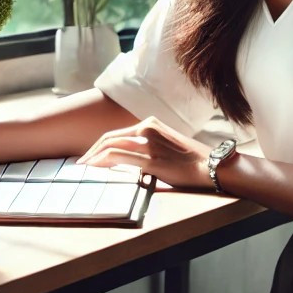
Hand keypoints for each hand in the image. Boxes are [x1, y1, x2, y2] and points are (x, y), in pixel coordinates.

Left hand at [77, 116, 213, 190]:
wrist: (211, 166)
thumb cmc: (192, 159)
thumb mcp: (167, 144)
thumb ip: (149, 146)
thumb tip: (131, 159)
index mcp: (150, 123)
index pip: (117, 134)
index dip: (100, 145)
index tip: (90, 156)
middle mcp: (147, 128)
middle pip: (110, 138)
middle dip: (92, 151)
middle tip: (81, 163)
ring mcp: (148, 143)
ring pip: (111, 146)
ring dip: (93, 157)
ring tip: (83, 168)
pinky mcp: (151, 159)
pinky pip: (119, 158)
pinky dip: (102, 162)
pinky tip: (95, 169)